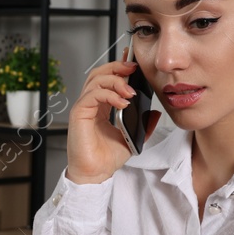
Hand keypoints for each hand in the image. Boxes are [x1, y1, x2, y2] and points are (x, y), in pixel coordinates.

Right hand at [64, 59, 161, 185]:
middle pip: (99, 73)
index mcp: (101, 106)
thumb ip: (143, 124)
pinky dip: (109, 95)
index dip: (118, 66)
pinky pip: (92, 95)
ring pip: (95, 80)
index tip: (133, 61)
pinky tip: (122, 103)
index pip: (107, 78)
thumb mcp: (132, 137)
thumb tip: (154, 112)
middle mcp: (90, 103)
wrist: (96, 174)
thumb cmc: (107, 158)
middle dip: (117, 67)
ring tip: (130, 92)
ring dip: (115, 81)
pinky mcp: (79, 114)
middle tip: (133, 69)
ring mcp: (83, 107)